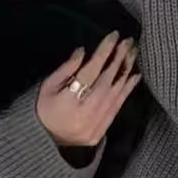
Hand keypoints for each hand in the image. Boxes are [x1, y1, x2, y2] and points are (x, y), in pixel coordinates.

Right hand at [36, 32, 140, 147]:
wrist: (42, 141)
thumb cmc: (42, 109)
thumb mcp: (47, 86)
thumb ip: (66, 69)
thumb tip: (84, 51)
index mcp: (68, 101)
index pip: (90, 72)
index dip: (103, 53)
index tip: (114, 36)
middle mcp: (85, 113)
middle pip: (106, 81)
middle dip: (118, 59)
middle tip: (128, 42)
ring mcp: (95, 124)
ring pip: (115, 94)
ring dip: (126, 72)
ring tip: (133, 54)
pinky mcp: (101, 131)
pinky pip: (117, 107)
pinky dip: (127, 91)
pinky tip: (135, 77)